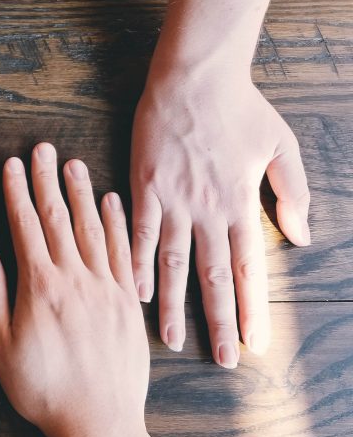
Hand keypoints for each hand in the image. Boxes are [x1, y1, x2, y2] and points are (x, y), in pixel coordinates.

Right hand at [0, 144, 161, 436]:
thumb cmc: (43, 390)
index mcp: (40, 286)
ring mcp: (106, 288)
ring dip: (82, 193)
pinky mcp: (128, 303)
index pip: (26, 226)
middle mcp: (76, 279)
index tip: (13, 165)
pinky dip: (118, 224)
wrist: (99, 423)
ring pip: (93, 228)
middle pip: (59, 218)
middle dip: (48, 181)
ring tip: (74, 164)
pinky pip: (124, 252)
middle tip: (43, 149)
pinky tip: (112, 203)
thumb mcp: (0, 347)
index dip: (17, 192)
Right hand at [130, 66, 309, 365]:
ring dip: (173, 305)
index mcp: (241, 203)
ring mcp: (173, 200)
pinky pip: (139, 233)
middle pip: (212, 276)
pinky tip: (134, 291)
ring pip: (174, 263)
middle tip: (222, 360)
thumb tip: (302, 238)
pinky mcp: (145, 186)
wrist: (194, 76)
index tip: (256, 343)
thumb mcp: (282, 146)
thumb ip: (292, 193)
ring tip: (170, 340)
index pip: (248, 267)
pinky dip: (137, 263)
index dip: (252, 308)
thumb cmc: (240, 107)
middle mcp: (208, 209)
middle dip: (219, 321)